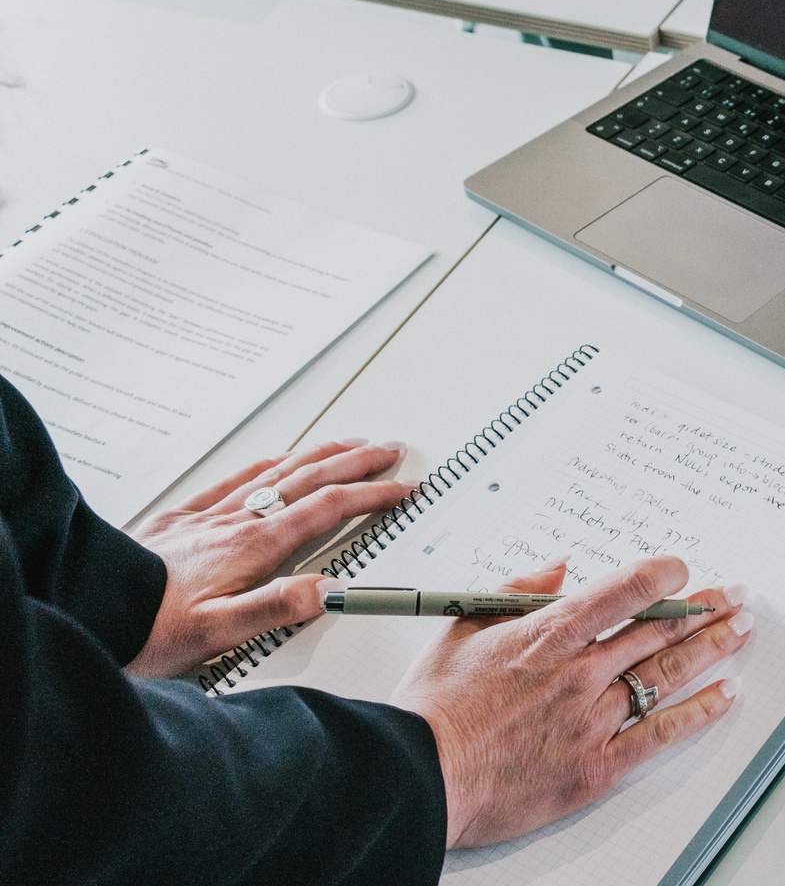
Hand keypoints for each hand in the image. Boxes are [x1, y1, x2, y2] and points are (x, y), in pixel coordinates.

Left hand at [125, 439, 414, 677]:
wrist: (90, 608)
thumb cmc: (149, 628)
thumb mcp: (218, 632)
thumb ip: (276, 607)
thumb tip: (328, 589)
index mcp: (254, 547)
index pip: (327, 510)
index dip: (370, 496)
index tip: (402, 488)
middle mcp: (236, 522)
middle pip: (309, 479)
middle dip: (356, 462)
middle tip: (391, 450)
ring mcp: (209, 516)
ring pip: (277, 472)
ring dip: (320, 454)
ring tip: (349, 442)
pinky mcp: (181, 519)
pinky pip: (233, 479)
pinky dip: (266, 463)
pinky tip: (275, 458)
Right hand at [391, 557, 751, 848]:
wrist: (418, 775)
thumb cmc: (433, 707)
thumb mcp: (463, 626)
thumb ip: (514, 590)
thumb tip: (557, 567)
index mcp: (549, 633)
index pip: (625, 590)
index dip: (664, 575)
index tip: (684, 570)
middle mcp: (580, 672)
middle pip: (657, 631)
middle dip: (703, 608)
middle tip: (733, 595)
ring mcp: (592, 719)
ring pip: (666, 675)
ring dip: (711, 649)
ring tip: (740, 630)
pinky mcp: (595, 766)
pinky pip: (660, 734)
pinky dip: (698, 713)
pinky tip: (726, 695)